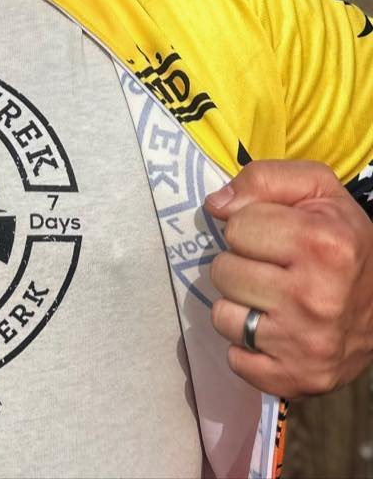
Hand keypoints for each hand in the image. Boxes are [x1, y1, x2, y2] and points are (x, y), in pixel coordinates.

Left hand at [205, 160, 372, 397]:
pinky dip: (247, 348)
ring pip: (222, 315)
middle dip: (242, 264)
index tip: (278, 234)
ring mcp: (306, 345)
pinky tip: (274, 332)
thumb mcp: (316, 189)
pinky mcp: (297, 380)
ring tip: (272, 299)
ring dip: (240, 304)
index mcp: (323, 244)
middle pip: (223, 271)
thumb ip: (263, 179)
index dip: (251, 225)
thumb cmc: (344, 239)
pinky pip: (236, 360)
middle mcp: (316, 298)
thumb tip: (216, 205)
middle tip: (274, 268)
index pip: (236, 226)